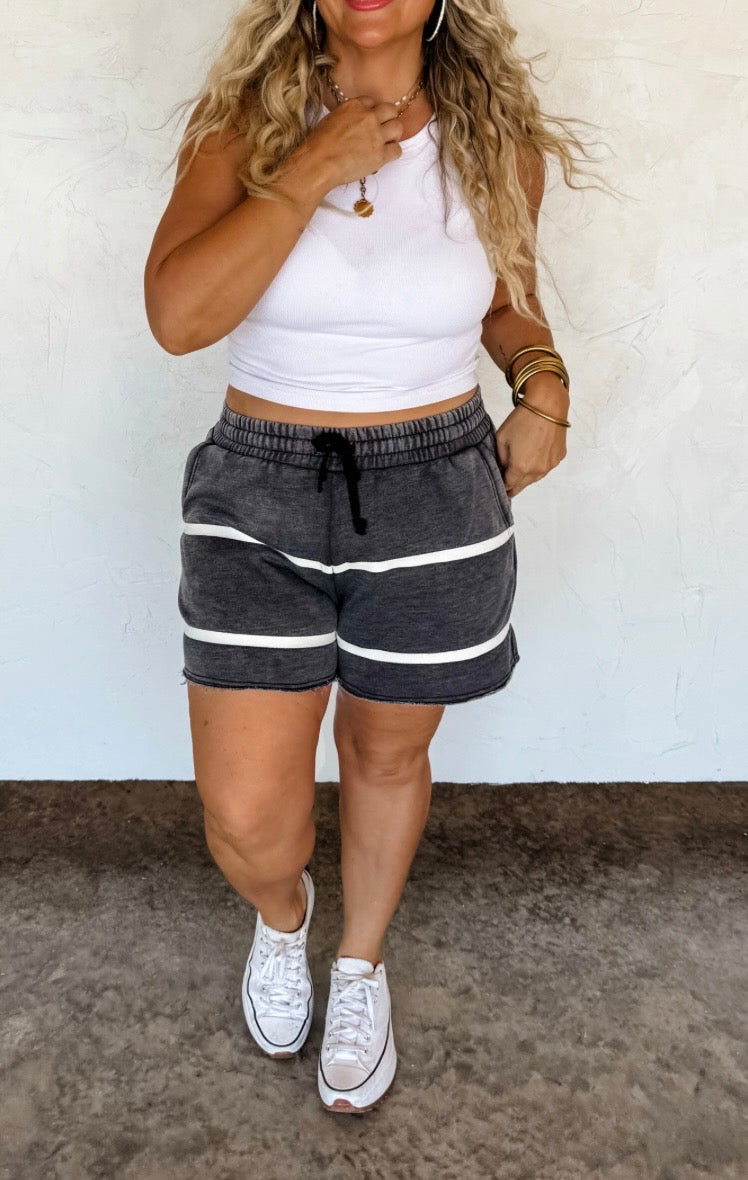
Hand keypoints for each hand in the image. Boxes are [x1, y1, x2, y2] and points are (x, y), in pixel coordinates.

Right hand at [308, 96, 405, 191]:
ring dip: (394, 135)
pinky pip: (398, 150)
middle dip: (389, 119)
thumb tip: (353, 124)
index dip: (372, 112)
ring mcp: (377, 135)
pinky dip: (393, 153)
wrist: (319, 162)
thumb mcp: (331, 119)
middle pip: (391, 110)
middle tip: (383, 129)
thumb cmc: (318, 144)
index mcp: (354, 105)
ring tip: (387, 143)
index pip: (372, 102)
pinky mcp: (381, 154)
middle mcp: (369, 117)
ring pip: (398, 128)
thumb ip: (347, 117)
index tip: (369, 120)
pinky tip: (385, 156)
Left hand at [495, 376, 568, 496]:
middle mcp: (538, 470)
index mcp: (521, 467)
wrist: (548, 404)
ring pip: (536, 477)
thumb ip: (501, 458)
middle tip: (507, 484)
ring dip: (527, 476)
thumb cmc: (522, 419)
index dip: (503, 487)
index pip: (510, 486)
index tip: (499, 488)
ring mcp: (550, 464)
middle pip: (523, 484)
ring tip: (520, 470)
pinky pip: (546, 467)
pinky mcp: (559, 456)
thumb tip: (504, 468)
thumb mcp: (502, 438)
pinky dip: (539, 465)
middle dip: (514, 485)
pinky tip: (534, 456)